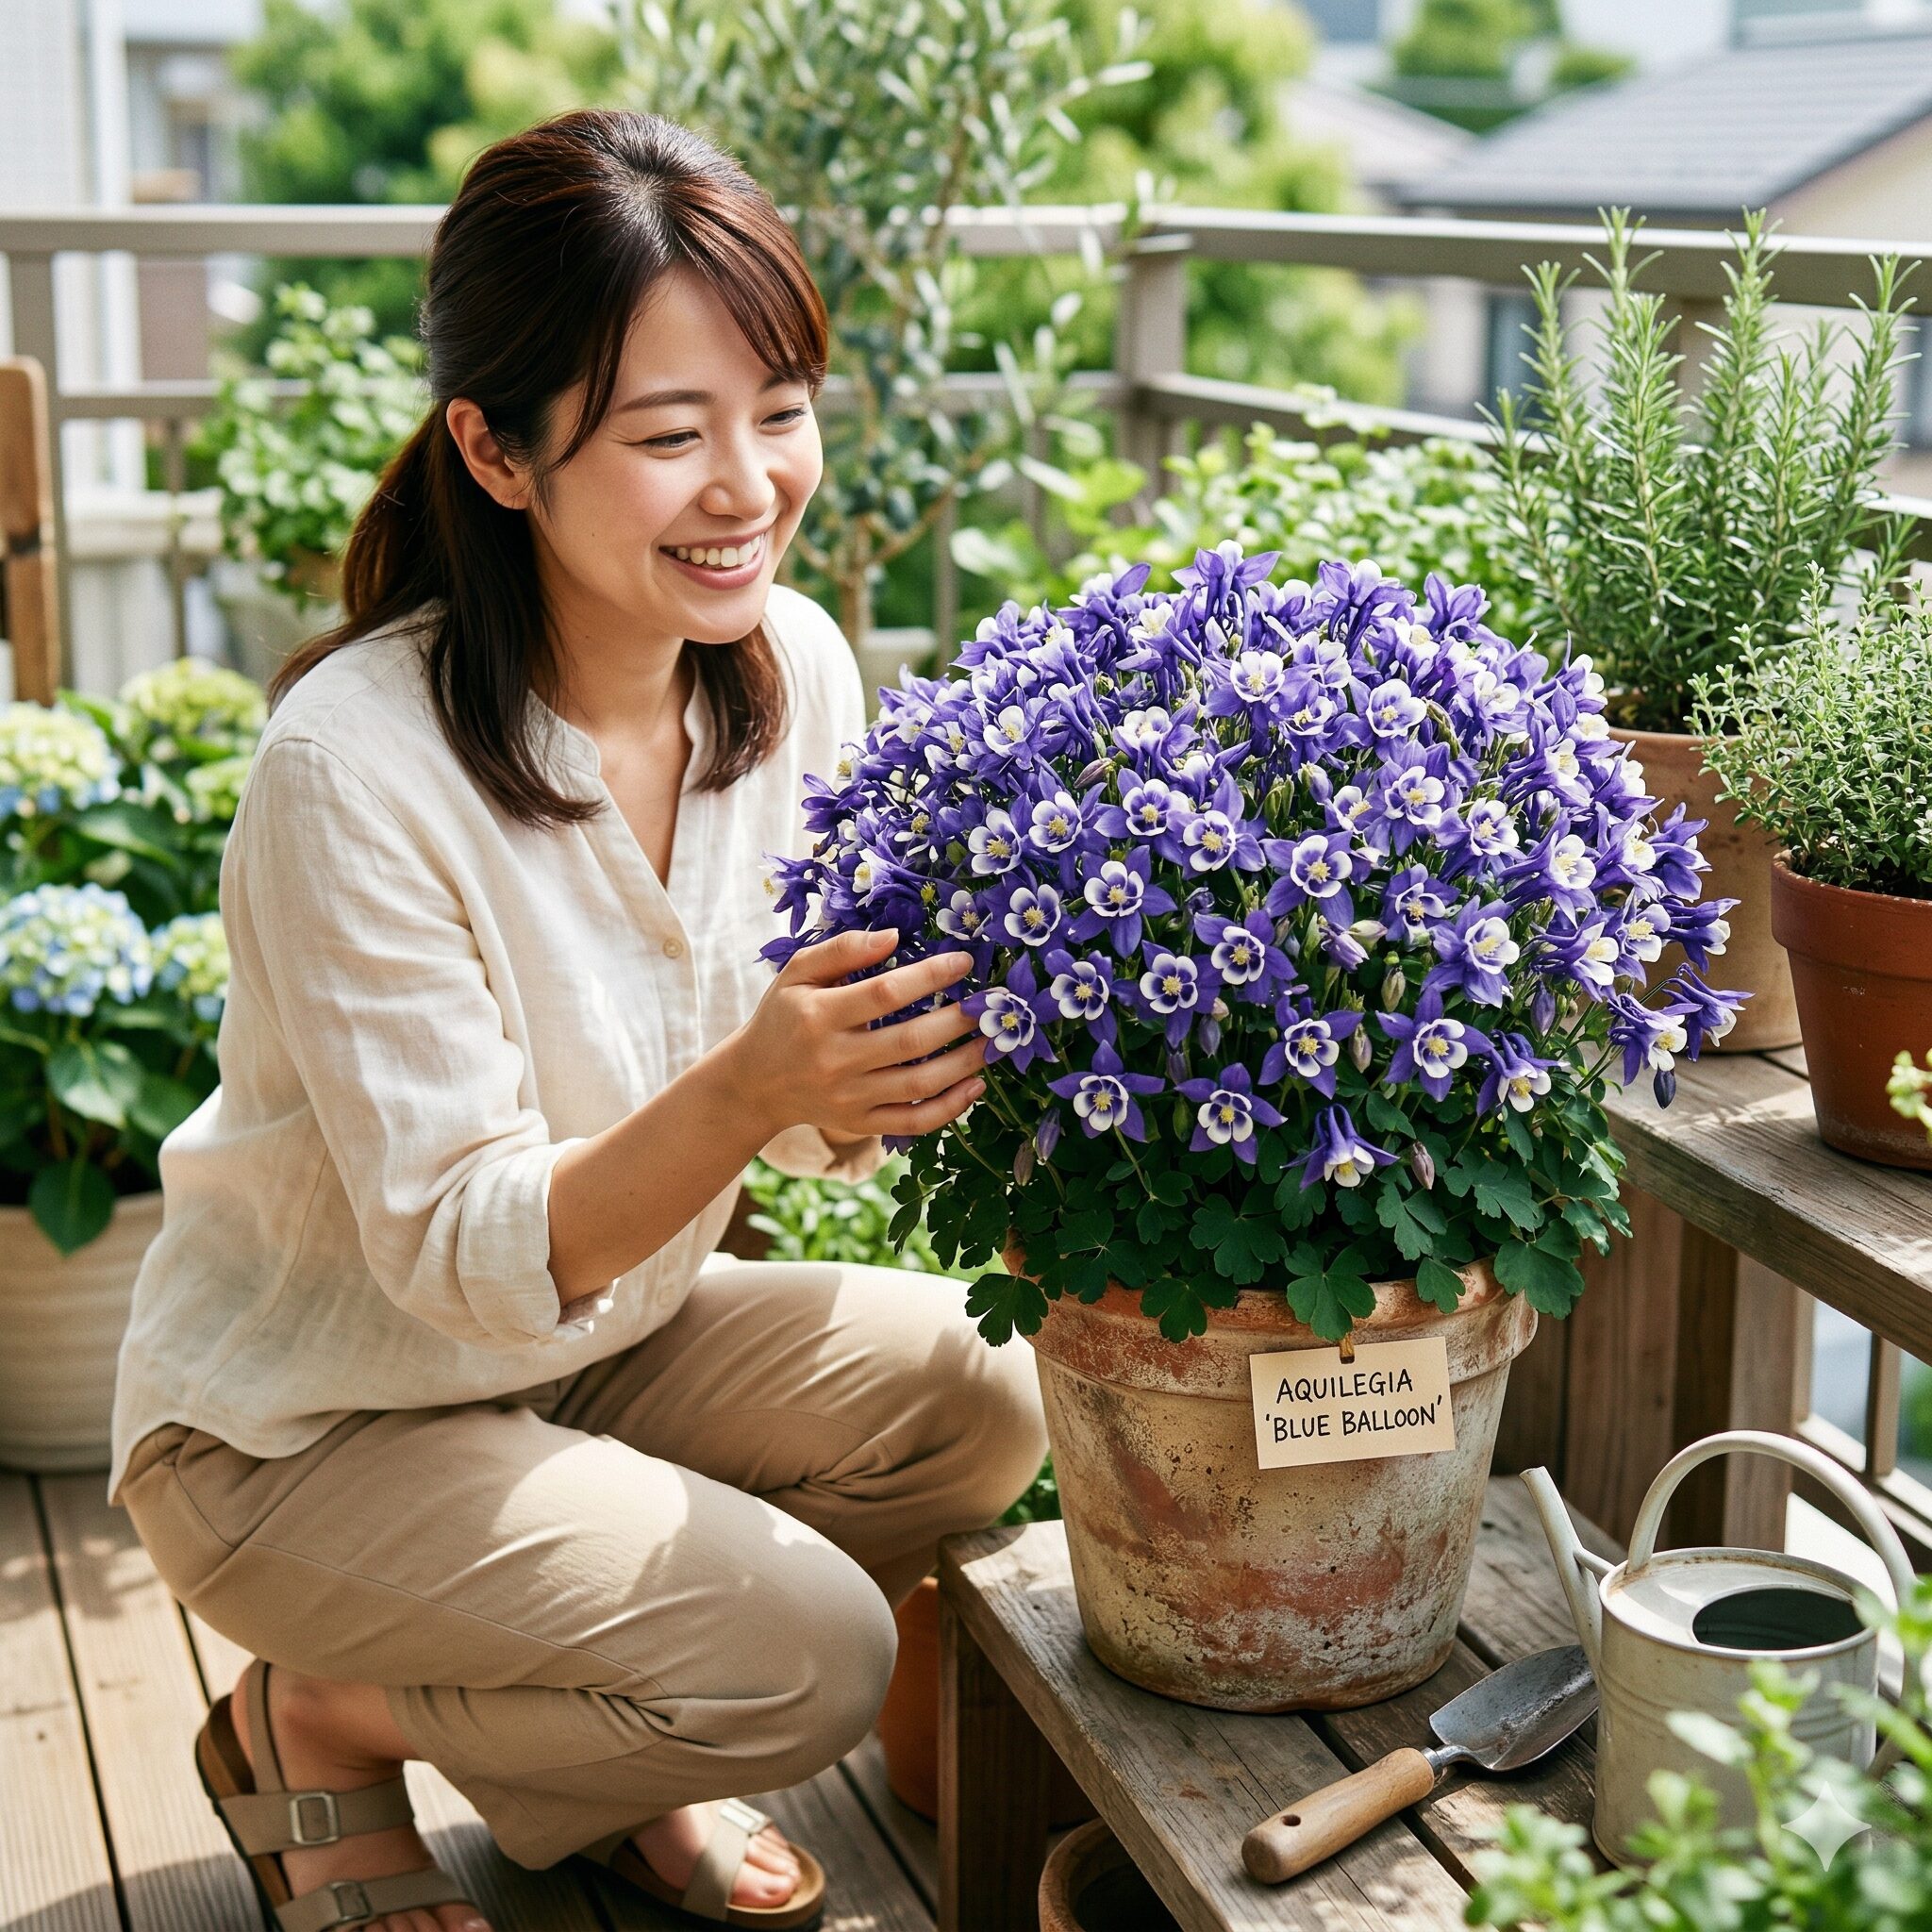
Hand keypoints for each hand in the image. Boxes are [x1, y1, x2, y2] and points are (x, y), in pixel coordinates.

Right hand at [725, 928, 986, 1141]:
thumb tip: (895, 936)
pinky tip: (974, 1086)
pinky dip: (950, 1107)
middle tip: (990, 1005)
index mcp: (819, 1016)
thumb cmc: (783, 1017)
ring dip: (964, 1063)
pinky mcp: (859, 1123)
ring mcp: (849, 1097)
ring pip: (919, 1084)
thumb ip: (842, 949)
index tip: (964, 961)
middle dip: (957, 1021)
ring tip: (992, 1041)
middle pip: (910, 1041)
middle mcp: (835, 1059)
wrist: (755, 1083)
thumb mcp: (797, 973)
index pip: (885, 993)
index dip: (929, 975)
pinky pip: (913, 1121)